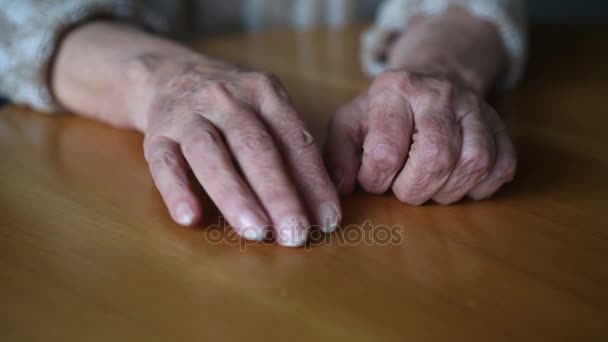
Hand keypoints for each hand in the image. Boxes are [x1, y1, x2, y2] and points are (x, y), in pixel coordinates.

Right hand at [134, 55, 340, 245]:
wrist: (171, 74)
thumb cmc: (232, 107)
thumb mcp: (266, 110)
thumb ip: (291, 149)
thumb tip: (322, 205)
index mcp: (264, 93)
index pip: (294, 140)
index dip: (313, 181)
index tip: (327, 220)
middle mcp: (227, 99)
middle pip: (255, 147)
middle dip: (279, 194)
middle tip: (295, 234)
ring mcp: (188, 114)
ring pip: (210, 153)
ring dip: (235, 195)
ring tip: (255, 231)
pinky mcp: (157, 133)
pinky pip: (164, 163)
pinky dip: (176, 190)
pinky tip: (190, 217)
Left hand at [325, 70, 515, 203]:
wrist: (433, 79)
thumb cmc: (384, 111)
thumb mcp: (350, 123)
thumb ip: (338, 154)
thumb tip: (343, 188)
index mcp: (394, 90)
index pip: (386, 151)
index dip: (376, 179)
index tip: (374, 178)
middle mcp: (439, 94)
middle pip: (436, 157)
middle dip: (414, 189)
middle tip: (405, 188)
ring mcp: (475, 108)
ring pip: (474, 163)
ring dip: (447, 191)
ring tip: (430, 184)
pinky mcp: (500, 127)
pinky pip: (502, 167)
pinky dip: (480, 187)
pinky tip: (457, 181)